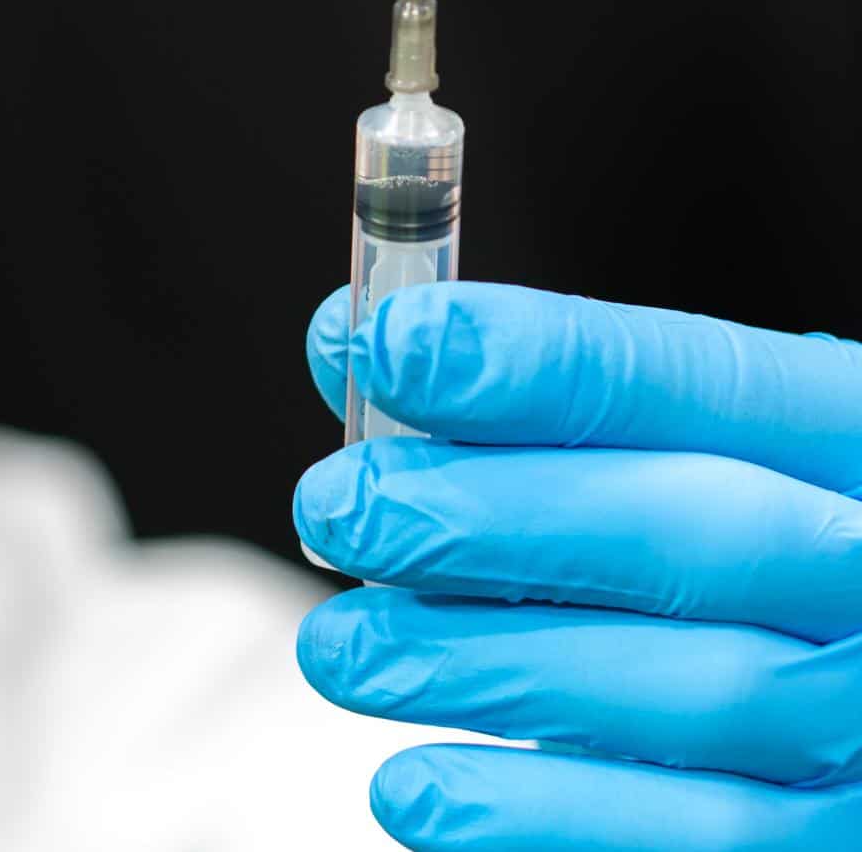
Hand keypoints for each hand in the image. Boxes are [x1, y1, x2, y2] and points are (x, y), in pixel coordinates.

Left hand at [293, 281, 861, 849]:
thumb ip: (539, 401)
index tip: (394, 345)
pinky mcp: (837, 843)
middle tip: (338, 507)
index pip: (705, 380)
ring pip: (693, 694)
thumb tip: (359, 346)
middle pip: (702, 528)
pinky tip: (414, 788)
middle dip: (496, 515)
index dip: (544, 363)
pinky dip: (537, 817)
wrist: (841, 697)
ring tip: (344, 650)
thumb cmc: (730, 554)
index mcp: (849, 435)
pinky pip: (698, 840)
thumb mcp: (686, 445)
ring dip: (484, 667)